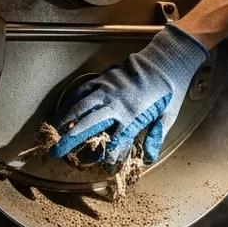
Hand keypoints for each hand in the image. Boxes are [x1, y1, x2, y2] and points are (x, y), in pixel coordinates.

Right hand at [49, 25, 207, 165]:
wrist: (168, 62)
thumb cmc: (170, 90)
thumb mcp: (168, 116)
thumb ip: (156, 137)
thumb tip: (149, 158)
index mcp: (133, 116)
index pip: (115, 142)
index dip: (107, 156)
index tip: (104, 165)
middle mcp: (116, 104)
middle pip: (89, 125)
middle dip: (71, 140)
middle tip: (57, 152)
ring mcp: (109, 89)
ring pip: (81, 106)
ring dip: (67, 119)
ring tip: (56, 130)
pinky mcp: (106, 77)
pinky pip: (84, 89)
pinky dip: (73, 99)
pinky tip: (67, 107)